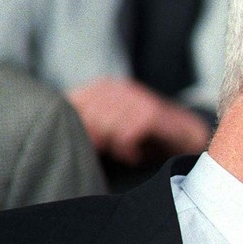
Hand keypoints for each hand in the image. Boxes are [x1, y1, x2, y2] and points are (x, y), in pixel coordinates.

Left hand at [68, 78, 210, 165]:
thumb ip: (88, 124)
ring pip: (104, 126)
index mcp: (102, 87)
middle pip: (84, 117)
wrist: (187, 134)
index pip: (70, 105)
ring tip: (124, 154)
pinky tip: (133, 156)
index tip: (85, 146)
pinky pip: (125, 134)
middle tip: (107, 154)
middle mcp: (117, 87)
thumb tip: (56, 133)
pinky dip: (127, 150)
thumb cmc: (143, 135)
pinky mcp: (151, 112)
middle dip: (93, 140)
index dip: (73, 128)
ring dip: (112, 147)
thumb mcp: (111, 125)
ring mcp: (135, 97)